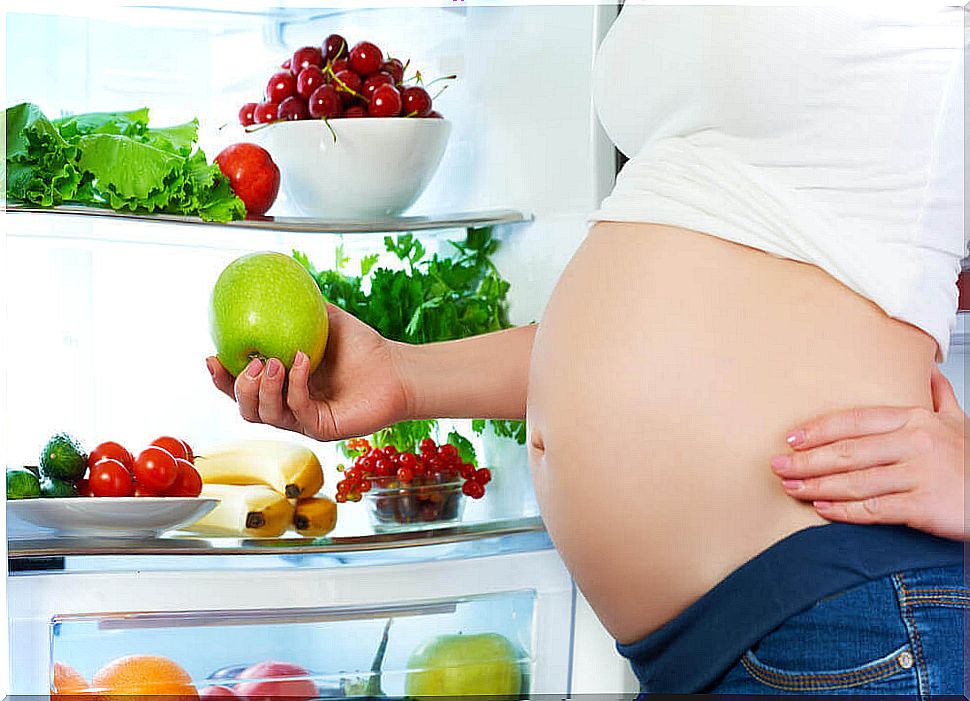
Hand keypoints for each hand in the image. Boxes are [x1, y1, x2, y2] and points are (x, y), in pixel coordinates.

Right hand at [206, 303, 409, 441]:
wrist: (397, 368)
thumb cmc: (364, 347)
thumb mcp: (325, 320)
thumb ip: (298, 307)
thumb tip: (272, 281)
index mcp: (283, 386)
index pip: (242, 388)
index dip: (222, 378)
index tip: (210, 357)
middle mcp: (290, 407)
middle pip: (246, 409)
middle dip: (237, 387)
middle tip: (248, 362)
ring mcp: (305, 420)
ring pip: (265, 415)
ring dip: (263, 388)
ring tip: (272, 361)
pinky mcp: (323, 429)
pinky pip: (297, 410)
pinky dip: (294, 384)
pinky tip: (301, 360)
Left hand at [771, 368, 966, 540]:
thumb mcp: (958, 423)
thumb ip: (939, 396)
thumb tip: (928, 370)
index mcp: (916, 419)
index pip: (855, 421)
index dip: (819, 430)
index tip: (791, 439)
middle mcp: (915, 443)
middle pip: (847, 450)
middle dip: (806, 460)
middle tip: (778, 466)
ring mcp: (919, 474)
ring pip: (855, 480)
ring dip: (817, 485)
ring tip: (792, 488)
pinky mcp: (924, 506)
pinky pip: (874, 509)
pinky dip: (844, 510)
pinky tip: (823, 509)